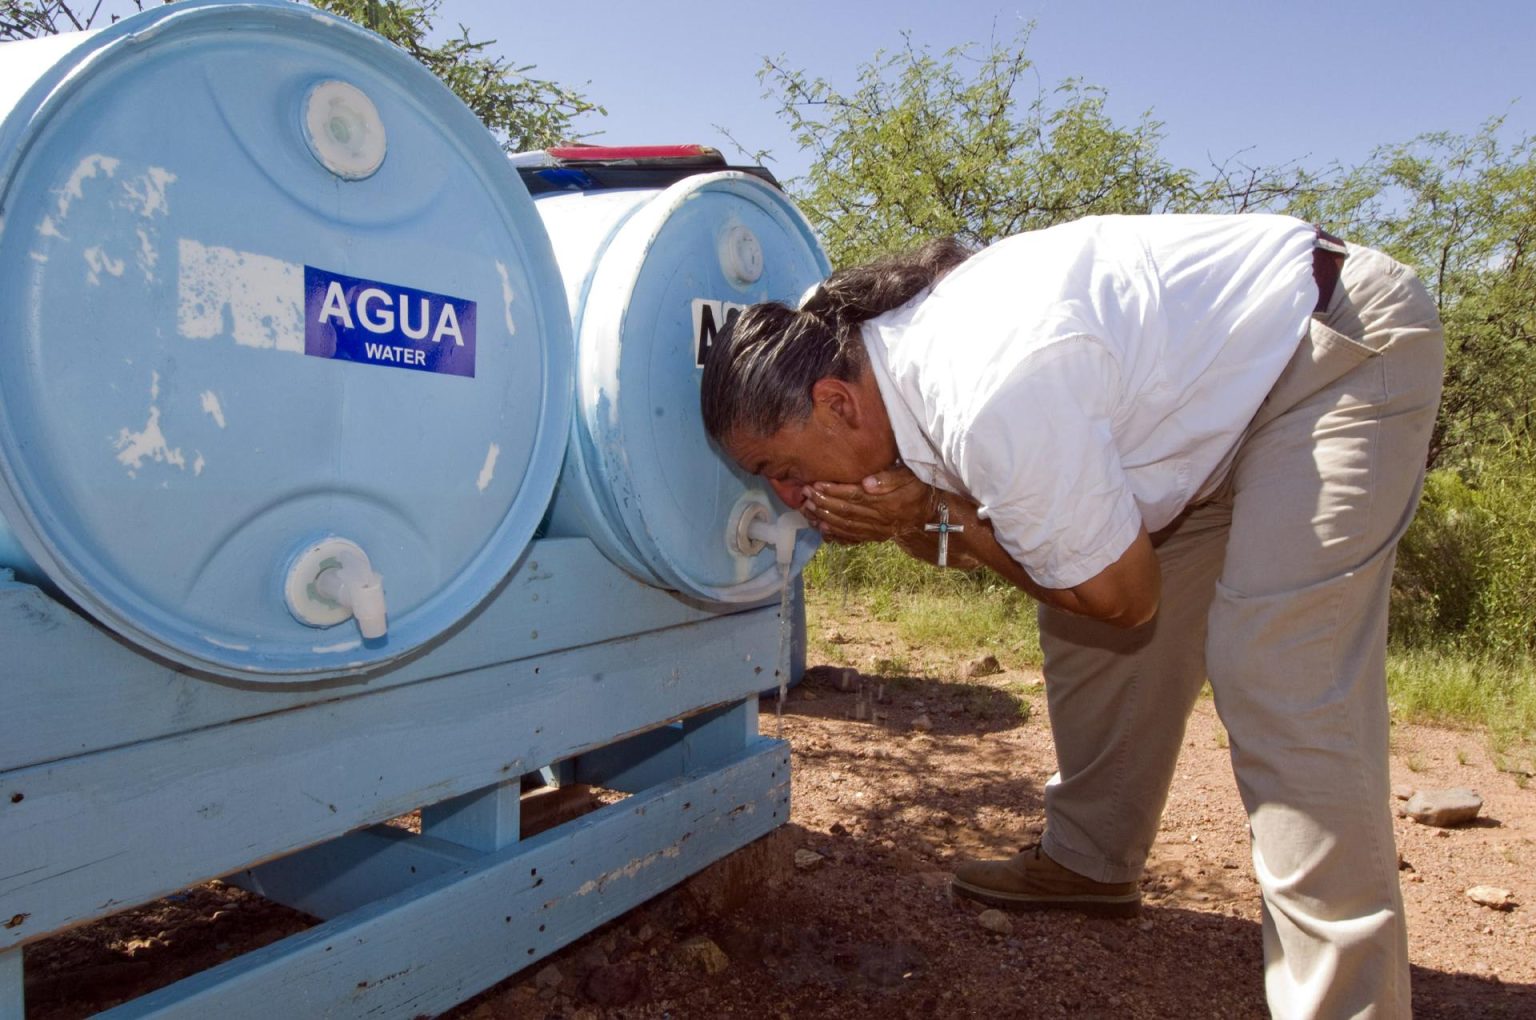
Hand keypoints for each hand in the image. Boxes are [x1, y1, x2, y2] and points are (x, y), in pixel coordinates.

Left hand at [801, 465, 933, 543]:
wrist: (928, 515)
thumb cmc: (917, 489)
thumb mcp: (909, 477)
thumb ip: (889, 478)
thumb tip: (867, 482)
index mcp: (887, 502)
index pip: (855, 496)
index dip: (834, 491)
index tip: (816, 484)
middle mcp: (880, 519)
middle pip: (846, 511)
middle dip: (823, 503)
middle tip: (805, 494)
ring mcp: (876, 530)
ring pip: (845, 525)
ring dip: (824, 517)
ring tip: (807, 508)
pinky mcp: (874, 537)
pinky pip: (851, 536)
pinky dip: (834, 533)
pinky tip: (821, 527)